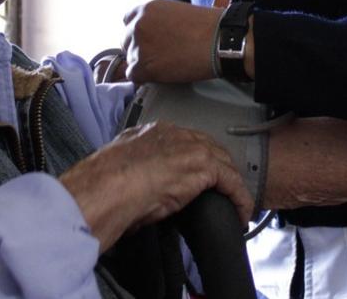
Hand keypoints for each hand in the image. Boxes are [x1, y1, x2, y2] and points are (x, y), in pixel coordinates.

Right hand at [57, 121, 252, 253]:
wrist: (106, 188)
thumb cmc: (104, 186)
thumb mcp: (121, 172)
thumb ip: (135, 174)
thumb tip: (142, 196)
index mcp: (151, 132)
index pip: (184, 143)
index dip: (195, 161)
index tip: (199, 178)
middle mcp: (173, 133)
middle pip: (209, 148)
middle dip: (219, 169)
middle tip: (225, 191)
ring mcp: (190, 147)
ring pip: (223, 164)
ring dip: (232, 185)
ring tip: (236, 204)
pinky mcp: (203, 166)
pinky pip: (232, 182)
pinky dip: (240, 198)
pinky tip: (242, 213)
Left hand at [122, 0, 224, 83]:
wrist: (218, 41)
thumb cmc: (206, 26)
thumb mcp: (175, 11)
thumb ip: (158, 20)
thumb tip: (153, 33)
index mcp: (146, 9)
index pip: (128, 22)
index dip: (139, 33)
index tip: (149, 40)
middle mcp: (137, 25)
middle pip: (126, 41)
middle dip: (140, 48)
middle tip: (159, 54)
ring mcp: (138, 46)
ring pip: (131, 59)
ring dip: (144, 63)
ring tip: (166, 64)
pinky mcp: (143, 66)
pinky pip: (133, 76)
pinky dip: (145, 77)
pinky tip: (161, 74)